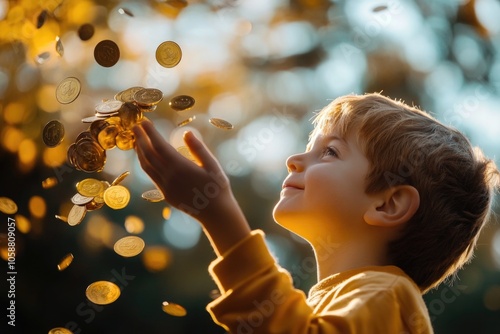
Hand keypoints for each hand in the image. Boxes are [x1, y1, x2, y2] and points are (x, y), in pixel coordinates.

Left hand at [133, 120, 250, 253]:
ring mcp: (165, 187)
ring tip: (137, 140)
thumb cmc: (218, 187)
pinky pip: (151, 176)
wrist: (215, 213)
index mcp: (180, 166)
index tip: (144, 121)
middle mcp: (169, 176)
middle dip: (141, 139)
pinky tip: (147, 159)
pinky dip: (146, 164)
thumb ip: (198, 148)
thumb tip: (186, 132)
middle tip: (135, 126)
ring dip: (140, 152)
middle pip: (149, 154)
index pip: (159, 145)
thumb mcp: (212, 165)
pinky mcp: (166, 194)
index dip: (150, 133)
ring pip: (147, 166)